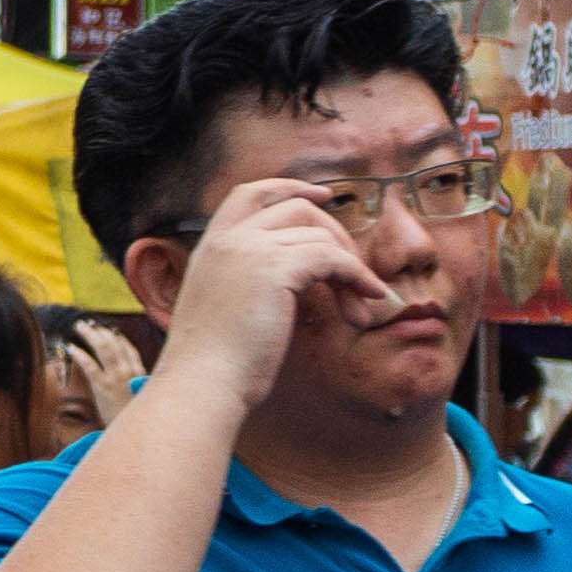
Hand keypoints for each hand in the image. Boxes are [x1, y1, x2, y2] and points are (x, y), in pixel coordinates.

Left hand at [53, 321, 147, 431]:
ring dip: (90, 334)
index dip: (117, 337)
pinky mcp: (104, 386)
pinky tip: (70, 348)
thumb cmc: (135, 418)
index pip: (129, 348)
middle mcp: (130, 371)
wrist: (135, 432)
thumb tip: (122, 374)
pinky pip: (89, 365)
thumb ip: (133, 383)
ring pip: (103, 348)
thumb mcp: (140, 398)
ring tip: (79, 327)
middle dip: (100, 331)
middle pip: (114, 343)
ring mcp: (117, 377)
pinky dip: (79, 354)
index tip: (107, 330)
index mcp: (140, 373)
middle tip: (88, 324)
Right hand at [155, 177, 410, 411]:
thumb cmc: (215, 364)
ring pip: (319, 234)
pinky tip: (369, 298)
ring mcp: (249, 249)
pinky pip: (332, 258)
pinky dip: (357, 275)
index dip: (290, 187)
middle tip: (356, 276)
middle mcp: (228, 239)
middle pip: (296, 207)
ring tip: (359, 308)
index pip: (250, 193)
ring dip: (350, 268)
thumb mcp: (225, 308)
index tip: (324, 195)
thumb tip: (300, 276)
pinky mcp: (275, 269)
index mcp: (211, 246)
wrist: (202, 384)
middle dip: (334, 235)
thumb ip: (249, 281)